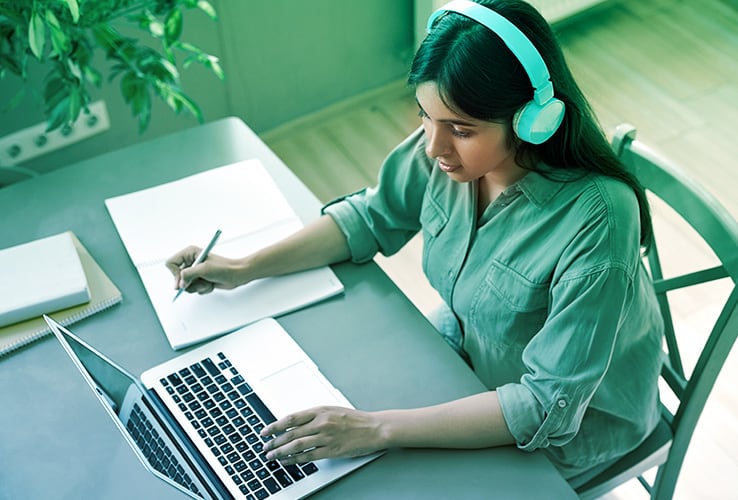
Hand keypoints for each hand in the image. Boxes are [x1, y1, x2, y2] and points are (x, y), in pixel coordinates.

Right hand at [165, 245, 245, 294]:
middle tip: (200, 281)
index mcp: (189, 253)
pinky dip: (202, 288)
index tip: (183, 280)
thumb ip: (188, 275)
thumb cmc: (224, 268)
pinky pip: (194, 289)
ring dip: (198, 286)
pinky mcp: (200, 279)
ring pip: (185, 285)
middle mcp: (190, 261)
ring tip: (208, 281)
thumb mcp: (204, 270)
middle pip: (177, 277)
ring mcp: (195, 271)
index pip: (171, 263)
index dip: (175, 274)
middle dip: (189, 282)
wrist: (237, 275)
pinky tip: (211, 284)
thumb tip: (179, 284)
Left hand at [260, 406, 385, 464]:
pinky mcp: (331, 451)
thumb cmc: (355, 419)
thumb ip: (314, 416)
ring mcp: (326, 437)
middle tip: (265, 447)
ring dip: (281, 452)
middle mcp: (321, 423)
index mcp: (320, 410)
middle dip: (274, 441)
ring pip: (297, 445)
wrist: (374, 428)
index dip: (275, 426)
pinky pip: (308, 457)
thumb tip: (294, 423)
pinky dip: (295, 460)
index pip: (291, 418)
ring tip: (272, 456)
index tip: (265, 431)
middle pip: (291, 433)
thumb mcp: (332, 410)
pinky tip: (287, 462)